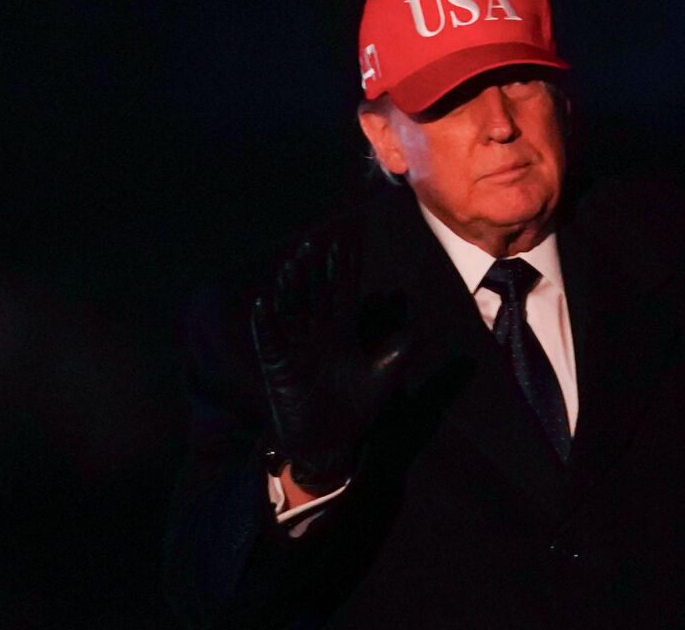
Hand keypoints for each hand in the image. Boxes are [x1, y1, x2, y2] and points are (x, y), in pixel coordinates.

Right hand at [251, 234, 410, 495]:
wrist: (330, 442)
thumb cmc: (355, 409)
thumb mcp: (381, 378)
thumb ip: (398, 353)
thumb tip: (421, 329)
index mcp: (341, 332)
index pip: (341, 293)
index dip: (343, 269)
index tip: (344, 243)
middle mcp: (316, 334)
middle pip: (313, 295)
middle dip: (313, 270)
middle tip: (312, 242)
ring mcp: (295, 348)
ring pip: (290, 311)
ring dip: (290, 289)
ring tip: (291, 264)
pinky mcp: (277, 367)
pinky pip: (269, 341)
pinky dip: (265, 323)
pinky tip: (263, 303)